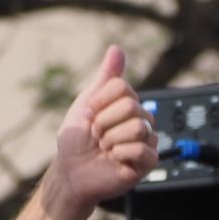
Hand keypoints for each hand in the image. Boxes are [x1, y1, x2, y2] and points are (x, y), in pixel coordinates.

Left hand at [49, 45, 157, 208]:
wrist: (71, 170)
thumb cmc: (77, 138)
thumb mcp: (87, 101)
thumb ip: (106, 77)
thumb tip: (117, 49)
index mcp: (127, 104)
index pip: (123, 88)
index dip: (100, 102)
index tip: (89, 115)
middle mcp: (140, 120)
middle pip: (131, 106)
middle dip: (104, 122)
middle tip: (96, 135)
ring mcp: (146, 140)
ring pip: (137, 127)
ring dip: (111, 139)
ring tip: (104, 147)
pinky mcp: (147, 161)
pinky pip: (142, 149)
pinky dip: (120, 153)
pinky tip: (114, 159)